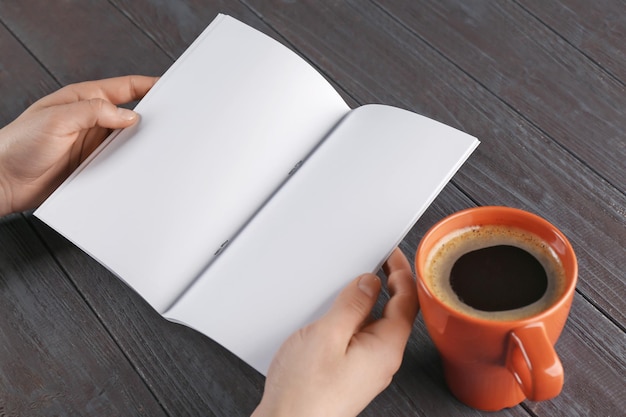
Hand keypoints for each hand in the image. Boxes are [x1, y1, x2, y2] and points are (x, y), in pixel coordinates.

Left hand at [0, 75, 157, 215]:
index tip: (172, 88)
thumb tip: (129, 115)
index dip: (150, 86)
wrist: (5, 180)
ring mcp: (95, 143)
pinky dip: (133, 164)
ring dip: (143, 144)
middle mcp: (93, 120)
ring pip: (130, 140)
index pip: (126, 88)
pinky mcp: (95, 166)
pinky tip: (141, 167)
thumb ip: (94, 112)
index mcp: (85, 100)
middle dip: (154, 116)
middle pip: (133, 114)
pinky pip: (122, 162)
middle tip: (174, 122)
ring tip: (160, 147)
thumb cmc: (18, 144)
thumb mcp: (56, 119)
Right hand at [252, 248, 418, 416]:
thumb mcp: (327, 335)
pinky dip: (356, 319)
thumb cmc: (305, 392)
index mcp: (386, 348)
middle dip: (389, 283)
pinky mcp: (351, 374)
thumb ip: (352, 305)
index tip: (394, 254)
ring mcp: (367, 369)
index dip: (402, 272)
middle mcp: (382, 360)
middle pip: (396, 312)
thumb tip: (369, 283)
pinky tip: (339, 314)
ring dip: (370, 301)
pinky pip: (361, 339)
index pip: (407, 300)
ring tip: (355, 283)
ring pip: (377, 326)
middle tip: (378, 261)